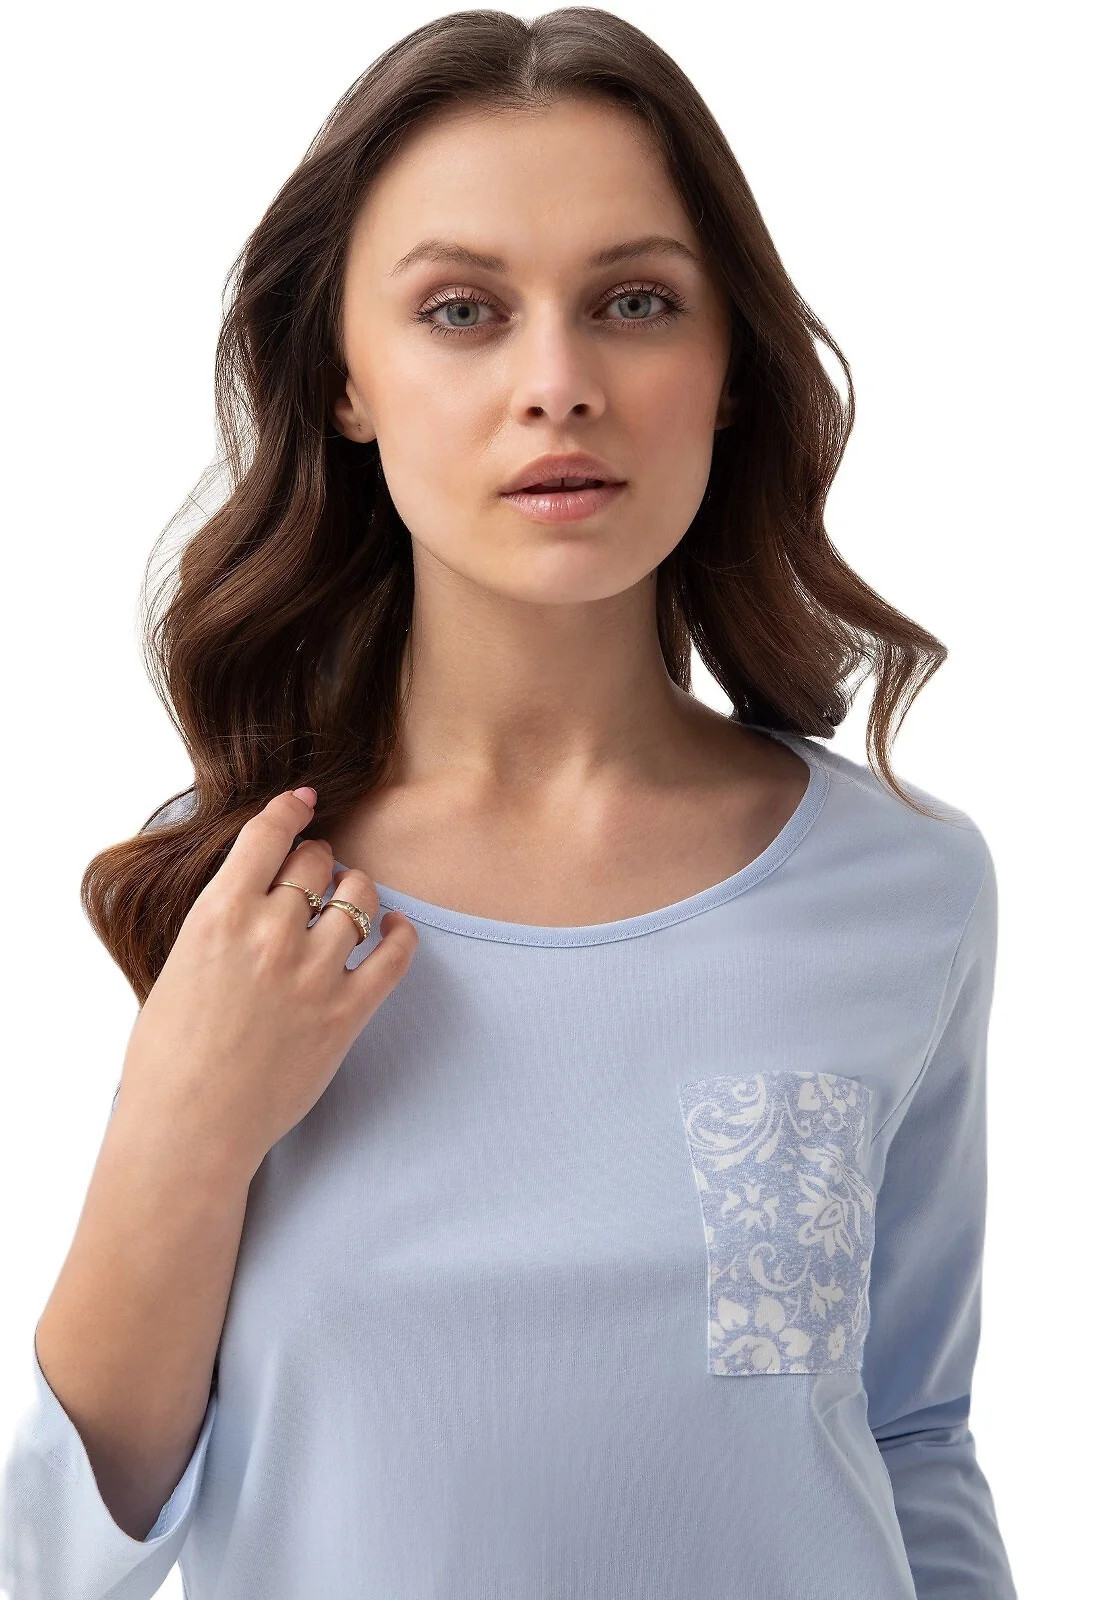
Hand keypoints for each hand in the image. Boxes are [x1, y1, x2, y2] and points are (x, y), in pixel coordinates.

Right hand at [116, 788, 417, 1179]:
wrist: (189, 1127)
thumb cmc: (168, 1057)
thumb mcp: (179, 964)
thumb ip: (222, 921)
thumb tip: (256, 893)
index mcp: (219, 916)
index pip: (267, 836)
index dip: (290, 809)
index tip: (303, 800)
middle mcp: (271, 934)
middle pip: (317, 861)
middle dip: (318, 860)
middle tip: (316, 873)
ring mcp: (315, 972)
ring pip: (360, 897)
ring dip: (356, 892)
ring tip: (350, 902)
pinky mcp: (348, 1013)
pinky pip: (395, 953)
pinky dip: (399, 934)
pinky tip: (393, 929)